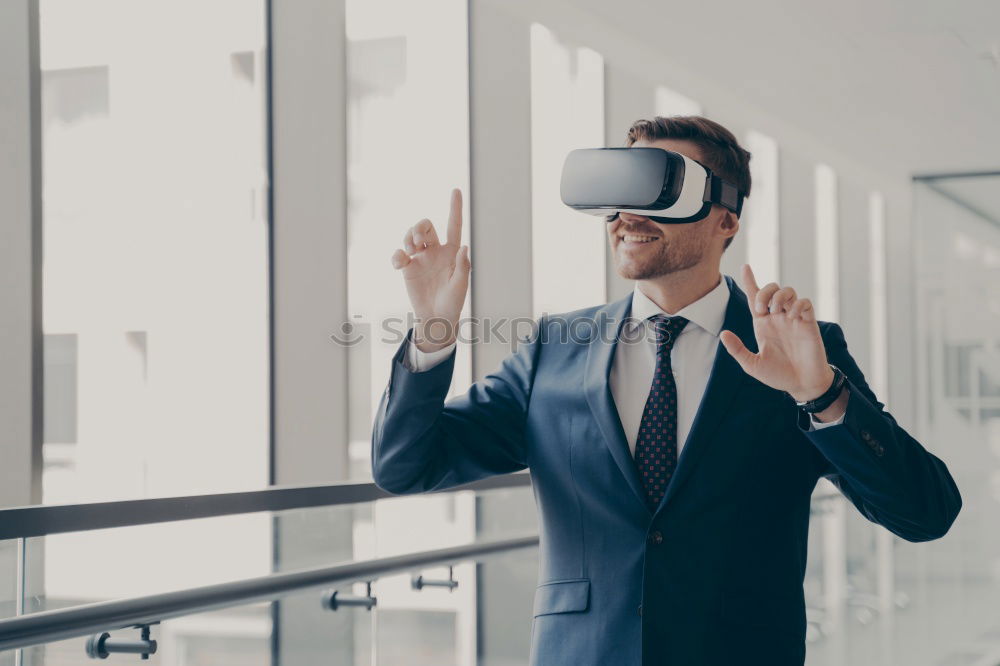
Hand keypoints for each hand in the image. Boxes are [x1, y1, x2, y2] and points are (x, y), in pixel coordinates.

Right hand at [391, 188, 470, 352]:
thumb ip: (462, 266)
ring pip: (411, 236)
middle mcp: (435, 251)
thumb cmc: (453, 302)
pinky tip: (399, 262)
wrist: (436, 317)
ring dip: (408, 237)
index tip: (456, 190)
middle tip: (418, 241)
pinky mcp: (407, 269)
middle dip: (419, 227)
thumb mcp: (461, 286)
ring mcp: (420, 259)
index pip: (454, 225)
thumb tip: (463, 246)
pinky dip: (396, 256)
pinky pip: (398, 255)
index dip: (455, 208)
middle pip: (426, 227)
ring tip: (410, 250)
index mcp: (451, 252)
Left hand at [719, 264, 834, 401]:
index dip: (750, 281)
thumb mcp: (752, 365)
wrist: (802, 385)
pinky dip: (798, 305)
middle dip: (764, 292)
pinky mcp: (808, 323)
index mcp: (763, 325)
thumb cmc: (778, 375)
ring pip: (788, 291)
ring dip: (779, 296)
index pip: (754, 297)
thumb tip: (723, 334)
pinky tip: (793, 317)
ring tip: (776, 312)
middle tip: (761, 310)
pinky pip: (805, 303)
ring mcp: (793, 319)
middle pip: (771, 289)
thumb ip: (737, 350)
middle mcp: (777, 318)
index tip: (745, 266)